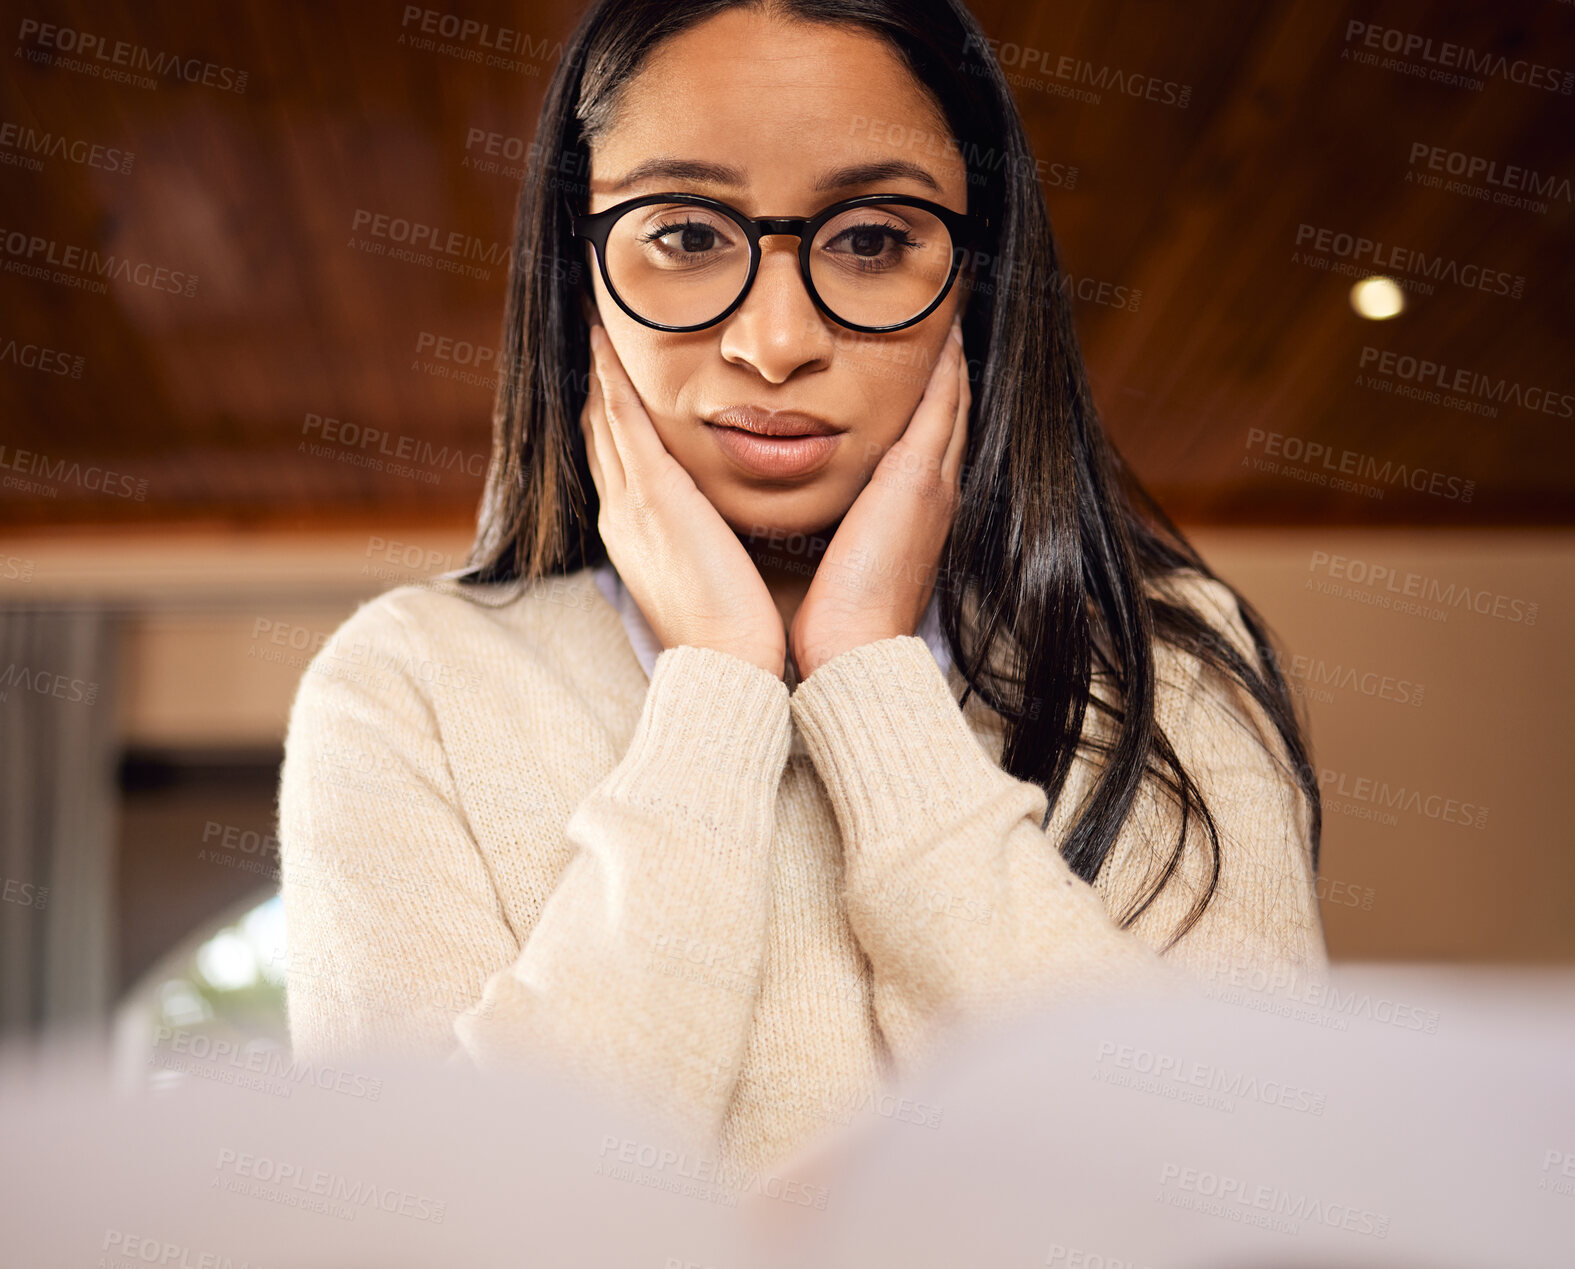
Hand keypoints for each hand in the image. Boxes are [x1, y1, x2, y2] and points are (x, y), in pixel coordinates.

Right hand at [581, 322, 786, 678]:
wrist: (729, 668)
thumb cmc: (737, 635)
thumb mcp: (716, 574)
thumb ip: (712, 539)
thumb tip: (725, 523)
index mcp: (636, 533)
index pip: (618, 457)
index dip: (609, 411)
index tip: (610, 371)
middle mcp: (620, 513)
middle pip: (597, 430)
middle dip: (593, 379)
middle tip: (589, 329)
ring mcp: (628, 503)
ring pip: (601, 416)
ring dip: (594, 366)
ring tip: (591, 320)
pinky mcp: (650, 497)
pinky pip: (620, 420)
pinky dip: (609, 378)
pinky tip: (603, 341)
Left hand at [789, 317, 969, 679]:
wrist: (851, 655)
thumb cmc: (830, 620)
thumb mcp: (829, 556)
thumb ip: (827, 523)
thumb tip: (798, 507)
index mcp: (908, 509)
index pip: (924, 433)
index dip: (924, 388)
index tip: (914, 349)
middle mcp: (930, 490)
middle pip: (947, 406)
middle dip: (945, 358)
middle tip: (937, 306)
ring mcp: (932, 483)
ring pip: (951, 396)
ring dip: (949, 351)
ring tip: (941, 300)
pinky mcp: (918, 480)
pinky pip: (944, 403)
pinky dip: (947, 363)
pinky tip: (942, 325)